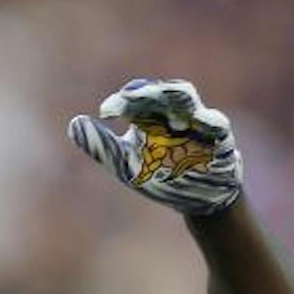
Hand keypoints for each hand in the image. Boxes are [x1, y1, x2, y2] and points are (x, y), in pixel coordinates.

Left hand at [67, 77, 242, 216]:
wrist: (198, 200)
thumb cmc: (161, 176)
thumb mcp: (126, 164)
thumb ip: (102, 146)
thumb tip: (74, 123)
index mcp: (149, 115)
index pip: (135, 98)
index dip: (122, 101)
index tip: (106, 112)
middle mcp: (172, 113)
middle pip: (160, 92)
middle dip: (146, 93)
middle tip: (129, 98)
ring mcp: (197, 122)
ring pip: (187, 101)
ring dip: (175, 99)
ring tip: (161, 101)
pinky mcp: (220, 138)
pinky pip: (216, 125)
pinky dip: (208, 121)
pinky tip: (199, 121)